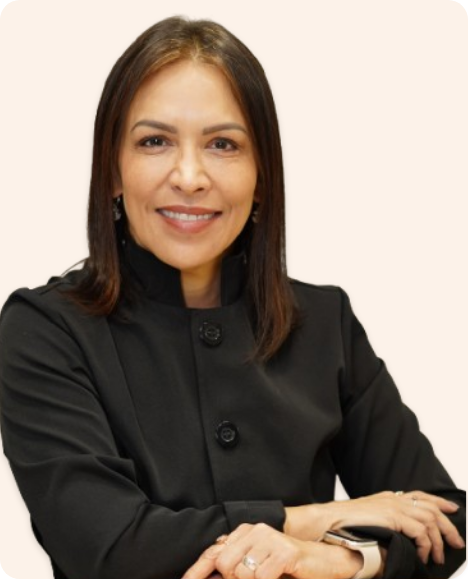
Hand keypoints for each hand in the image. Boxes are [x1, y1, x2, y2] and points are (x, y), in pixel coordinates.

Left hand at [182, 522, 362, 578]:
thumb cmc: (287, 566)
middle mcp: (255, 531)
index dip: (197, 571)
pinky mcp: (285, 551)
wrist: (323, 561)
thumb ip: (235, 568)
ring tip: (270, 576)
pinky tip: (278, 576)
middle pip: (225, 565)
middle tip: (258, 577)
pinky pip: (262, 577)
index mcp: (245, 533)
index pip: (214, 552)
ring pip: (242, 574)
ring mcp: (270, 539)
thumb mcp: (257, 566)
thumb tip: (211, 576)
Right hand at [284, 491, 464, 564]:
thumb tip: (402, 536)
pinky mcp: (392, 517)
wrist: (329, 520)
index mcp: (388, 497)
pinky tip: (422, 556)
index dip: (439, 502)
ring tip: (437, 557)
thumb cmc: (344, 523)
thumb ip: (385, 522)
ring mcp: (393, 506)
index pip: (420, 495)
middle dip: (448, 526)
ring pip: (429, 520)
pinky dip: (425, 546)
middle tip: (457, 543)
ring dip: (438, 541)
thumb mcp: (369, 518)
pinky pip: (420, 532)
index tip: (453, 510)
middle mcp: (393, 498)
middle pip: (431, 507)